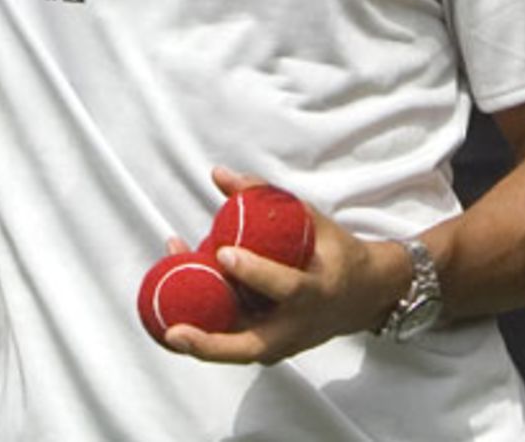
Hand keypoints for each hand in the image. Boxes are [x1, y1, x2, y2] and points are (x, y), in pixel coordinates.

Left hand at [163, 167, 406, 364]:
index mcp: (317, 292)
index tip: (224, 253)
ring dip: (197, 337)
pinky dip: (203, 330)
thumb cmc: (335, 251)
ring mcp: (283, 344)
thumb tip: (218, 174)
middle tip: (175, 332)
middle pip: (251, 347)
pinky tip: (173, 311)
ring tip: (161, 320)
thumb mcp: (311, 219)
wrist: (364, 296)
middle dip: (211, 344)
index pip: (286, 288)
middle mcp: (298, 327)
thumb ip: (266, 196)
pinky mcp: (269, 349)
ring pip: (234, 350)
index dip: (255, 272)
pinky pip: (232, 343)